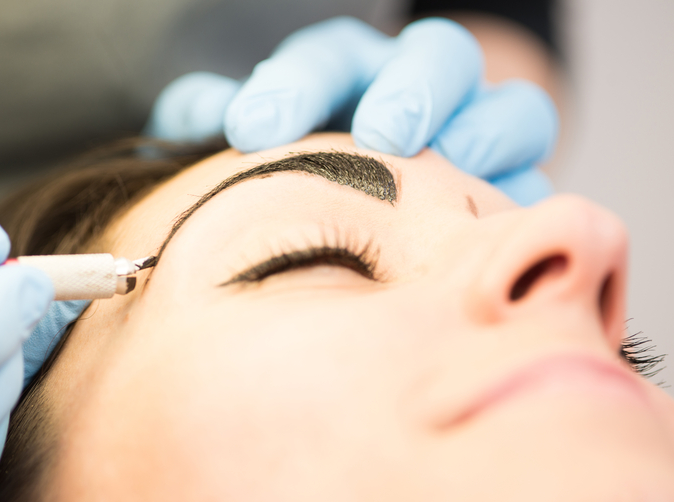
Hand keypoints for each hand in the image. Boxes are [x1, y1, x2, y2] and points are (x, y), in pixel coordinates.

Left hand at [147, 17, 557, 205]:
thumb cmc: (306, 169)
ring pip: (512, 108)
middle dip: (412, 88)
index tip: (249, 128)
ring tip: (457, 160)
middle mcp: (422, 93)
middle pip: (438, 57)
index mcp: (352, 77)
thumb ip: (220, 123)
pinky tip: (489, 221)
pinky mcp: (515, 187)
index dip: (295, 84)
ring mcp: (479, 136)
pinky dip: (520, 193)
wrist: (384, 207)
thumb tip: (187, 113)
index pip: (330, 58)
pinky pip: (536, 180)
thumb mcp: (261, 140)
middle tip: (382, 132)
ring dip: (487, 130)